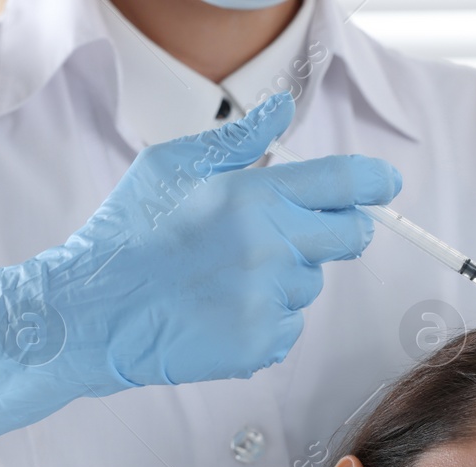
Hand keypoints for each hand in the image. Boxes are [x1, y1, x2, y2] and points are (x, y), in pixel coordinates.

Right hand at [0, 91, 401, 450]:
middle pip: (351, 237)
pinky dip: (264, 318)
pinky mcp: (259, 346)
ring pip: (311, 283)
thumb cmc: (125, 236)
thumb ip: (239, 140)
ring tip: (225, 276)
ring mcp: (267, 303)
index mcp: (254, 198)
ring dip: (284, 277)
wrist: (91, 313)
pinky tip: (219, 309)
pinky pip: (288, 326)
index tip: (384, 185)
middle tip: (287, 232)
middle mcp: (271, 250)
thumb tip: (282, 111)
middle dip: (334, 230)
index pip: (347, 184)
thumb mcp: (172, 167)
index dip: (375, 183)